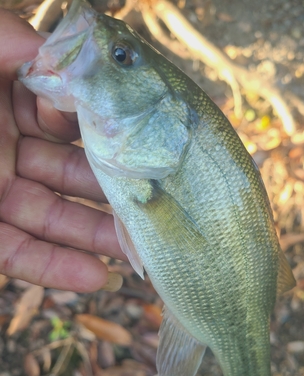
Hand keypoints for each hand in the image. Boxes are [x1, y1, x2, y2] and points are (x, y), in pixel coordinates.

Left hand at [0, 9, 124, 291]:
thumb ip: (9, 39)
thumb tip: (66, 52)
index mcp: (2, 96)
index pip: (67, 116)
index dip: (96, 129)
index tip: (118, 139)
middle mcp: (3, 144)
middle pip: (71, 173)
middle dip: (114, 193)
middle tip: (159, 211)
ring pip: (51, 218)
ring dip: (95, 237)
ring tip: (139, 254)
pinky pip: (18, 252)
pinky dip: (55, 267)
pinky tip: (95, 278)